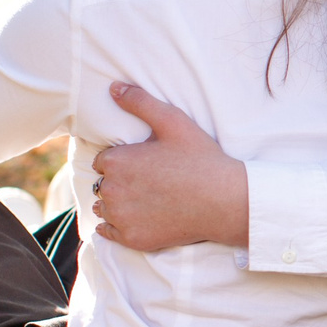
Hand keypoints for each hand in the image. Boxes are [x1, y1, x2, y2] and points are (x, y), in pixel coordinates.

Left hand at [92, 83, 248, 250]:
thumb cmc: (200, 159)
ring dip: (116, 204)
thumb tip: (113, 87)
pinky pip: (107, 232)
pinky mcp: (131, 239)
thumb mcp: (173, 121)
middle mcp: (111, 190)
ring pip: (104, 208)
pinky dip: (117, 226)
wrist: (224, 201)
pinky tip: (137, 217)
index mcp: (116, 161)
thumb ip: (140, 102)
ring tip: (145, 199)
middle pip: (102, 184)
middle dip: (118, 181)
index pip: (103, 161)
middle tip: (149, 181)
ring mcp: (121, 217)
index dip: (123, 160)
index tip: (144, 163)